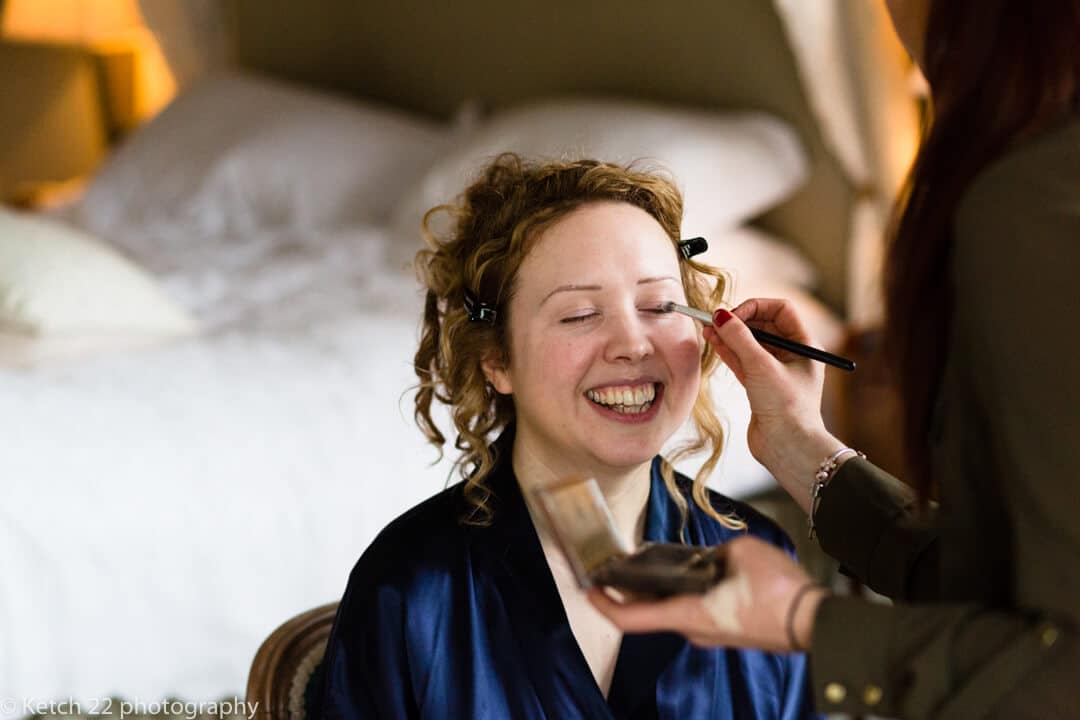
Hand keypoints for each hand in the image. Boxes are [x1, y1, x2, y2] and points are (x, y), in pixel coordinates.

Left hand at [588, 536, 826, 652]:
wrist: (814, 620)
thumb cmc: (777, 590)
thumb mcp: (741, 554)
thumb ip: (716, 552)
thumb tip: (711, 557)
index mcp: (688, 614)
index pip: (631, 618)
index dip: (604, 604)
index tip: (588, 588)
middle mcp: (693, 630)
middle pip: (649, 612)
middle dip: (629, 590)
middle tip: (615, 566)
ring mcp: (710, 634)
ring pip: (672, 610)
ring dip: (656, 591)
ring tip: (645, 563)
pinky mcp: (726, 631)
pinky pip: (693, 610)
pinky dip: (680, 593)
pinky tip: (685, 571)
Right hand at [706, 298, 844, 510]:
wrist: (787, 448)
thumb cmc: (786, 407)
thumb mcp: (761, 366)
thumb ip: (739, 338)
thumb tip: (720, 315)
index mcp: (804, 345)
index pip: (781, 310)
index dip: (756, 307)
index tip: (734, 315)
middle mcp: (792, 355)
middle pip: (763, 325)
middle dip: (739, 320)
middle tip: (716, 320)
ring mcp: (775, 371)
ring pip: (750, 344)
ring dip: (730, 335)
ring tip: (708, 329)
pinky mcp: (760, 386)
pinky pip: (742, 361)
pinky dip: (728, 351)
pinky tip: (713, 342)